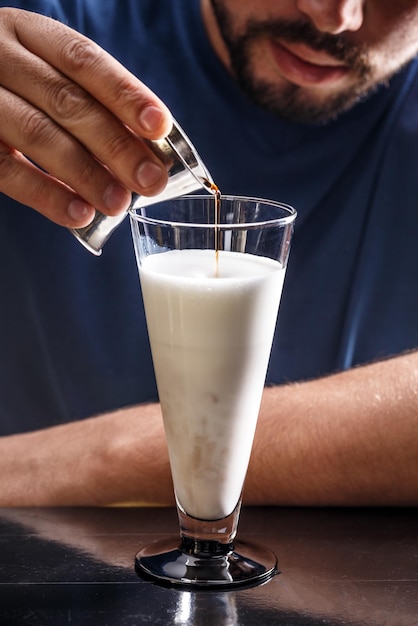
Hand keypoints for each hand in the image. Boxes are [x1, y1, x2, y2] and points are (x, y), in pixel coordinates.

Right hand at [0, 8, 171, 226]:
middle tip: (150, 180)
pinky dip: (46, 195)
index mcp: (29, 35)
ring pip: (38, 134)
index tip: (160, 126)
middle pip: (66, 101)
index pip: (84, 60)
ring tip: (118, 203)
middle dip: (115, 145)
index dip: (125, 94)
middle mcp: (0, 58)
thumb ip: (89, 103)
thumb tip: (146, 151)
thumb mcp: (46, 76)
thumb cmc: (17, 90)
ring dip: (86, 174)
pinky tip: (79, 214)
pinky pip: (7, 170)